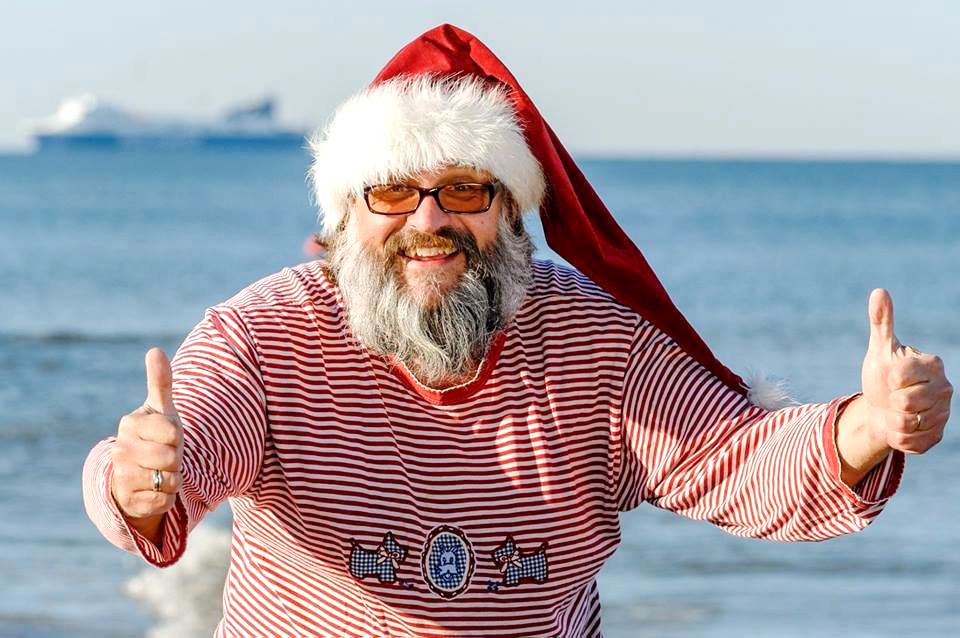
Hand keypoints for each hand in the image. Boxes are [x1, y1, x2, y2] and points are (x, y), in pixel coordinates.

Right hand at [110, 348, 183, 519]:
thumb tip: (155, 350)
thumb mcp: (162, 409)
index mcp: (130, 423)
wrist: (139, 473)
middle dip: (177, 459)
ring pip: (170, 480)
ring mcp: (121, 476)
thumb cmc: (157, 435)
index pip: (173, 433)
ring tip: (162, 471)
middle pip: (172, 458)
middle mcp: (120, 449)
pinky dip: (168, 498)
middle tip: (166, 455)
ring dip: (174, 478)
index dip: (177, 437)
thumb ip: (160, 381)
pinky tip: (156, 490)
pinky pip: (164, 502)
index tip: (168, 436)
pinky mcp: (128, 501)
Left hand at [861, 289, 952, 454]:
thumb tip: (879, 291)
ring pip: (907, 423)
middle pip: (905, 402)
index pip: (900, 376)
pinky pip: (910, 442)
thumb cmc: (882, 374)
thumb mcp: (879, 349)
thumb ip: (881, 322)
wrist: (881, 407)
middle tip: (893, 397)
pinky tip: (901, 427)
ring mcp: (944, 413)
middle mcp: (945, 388)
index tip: (891, 377)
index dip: (888, 379)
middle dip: (890, 402)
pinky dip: (897, 438)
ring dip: (893, 420)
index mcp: (932, 364)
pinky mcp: (937, 435)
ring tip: (897, 411)